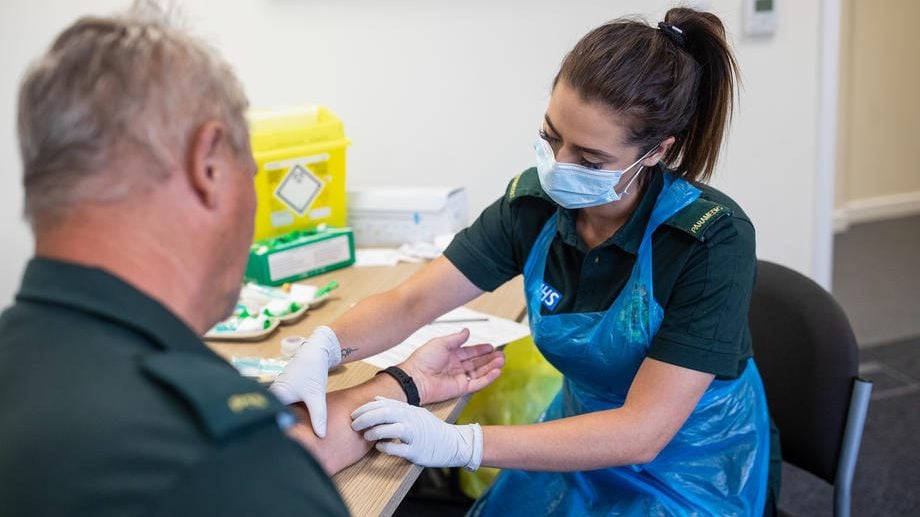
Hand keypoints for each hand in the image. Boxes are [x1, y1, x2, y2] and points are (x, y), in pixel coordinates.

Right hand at [269, 326, 340, 437]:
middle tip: (279, 448)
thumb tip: (321, 436)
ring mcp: (275, 393)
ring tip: (283, 441)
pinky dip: (285, 416)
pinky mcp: (282, 392)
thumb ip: (319, 416)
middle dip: (276, 429)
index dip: (273, 433)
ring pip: (275, 412)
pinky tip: (291, 426)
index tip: (276, 447)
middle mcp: (271, 394)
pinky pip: (280, 407)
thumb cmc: (312, 370)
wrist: (314, 352)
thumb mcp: (317, 396)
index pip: (269, 419)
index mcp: (275, 395)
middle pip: (270, 416)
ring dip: (280, 422)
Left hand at [351, 396, 482, 470]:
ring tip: (366, 435)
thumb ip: (395, 406)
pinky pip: (400, 449)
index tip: (354, 413)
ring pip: (393, 429)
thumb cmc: (431, 429)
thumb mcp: (414, 413)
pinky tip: (380, 447)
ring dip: (375, 431)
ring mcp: (415, 435)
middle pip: (386, 413)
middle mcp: (412, 420)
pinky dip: (387, 447)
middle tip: (354, 424)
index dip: (366, 408)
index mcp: (409, 410)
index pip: (384, 404)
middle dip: (366, 417)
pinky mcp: (417, 451)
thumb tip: (376, 399)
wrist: (453, 443)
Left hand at [400, 328, 504, 404]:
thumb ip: (456, 339)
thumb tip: (466, 331)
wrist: (415, 378)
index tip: (491, 347)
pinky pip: (477, 383)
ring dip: (491, 367)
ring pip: (479, 372)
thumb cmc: (422, 360)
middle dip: (489, 358)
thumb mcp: (440, 343)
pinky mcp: (461, 389)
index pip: (469, 352)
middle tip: (501, 355)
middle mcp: (456, 367)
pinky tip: (496, 372)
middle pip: (477, 362)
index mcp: (450, 355)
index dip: (480, 349)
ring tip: (501, 361)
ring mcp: (459, 378)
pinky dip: (488, 378)